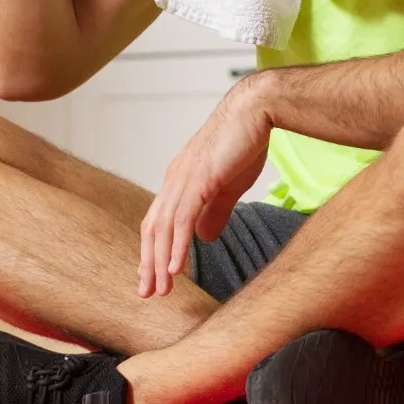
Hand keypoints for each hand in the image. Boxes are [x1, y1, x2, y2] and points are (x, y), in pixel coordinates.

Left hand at [140, 80, 273, 297]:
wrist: (256, 110)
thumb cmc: (244, 142)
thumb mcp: (228, 185)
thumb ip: (215, 211)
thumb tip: (203, 238)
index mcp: (179, 181)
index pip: (158, 221)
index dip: (153, 250)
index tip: (153, 278)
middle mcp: (174, 180)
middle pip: (152, 228)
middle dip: (149, 263)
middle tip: (148, 292)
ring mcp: (183, 179)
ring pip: (164, 228)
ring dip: (160, 261)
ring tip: (160, 288)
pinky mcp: (199, 179)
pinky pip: (182, 219)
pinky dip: (177, 245)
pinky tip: (176, 268)